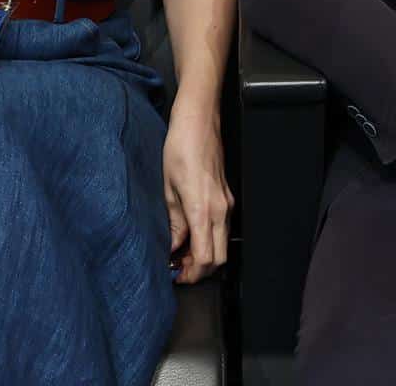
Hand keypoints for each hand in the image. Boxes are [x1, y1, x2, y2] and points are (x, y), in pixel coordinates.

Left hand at [162, 93, 231, 283]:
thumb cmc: (180, 147)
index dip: (191, 272)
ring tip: (182, 253)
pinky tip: (191, 235)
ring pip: (223, 245)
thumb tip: (172, 245)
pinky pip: (222, 229)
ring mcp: (227, 204)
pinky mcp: (227, 197)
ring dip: (205, 256)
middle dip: (200, 270)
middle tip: (178, 268)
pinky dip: (210, 239)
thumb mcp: (168, 186)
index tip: (176, 274)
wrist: (199, 121)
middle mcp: (220, 210)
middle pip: (219, 258)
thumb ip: (173, 221)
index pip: (205, 257)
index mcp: (203, 209)